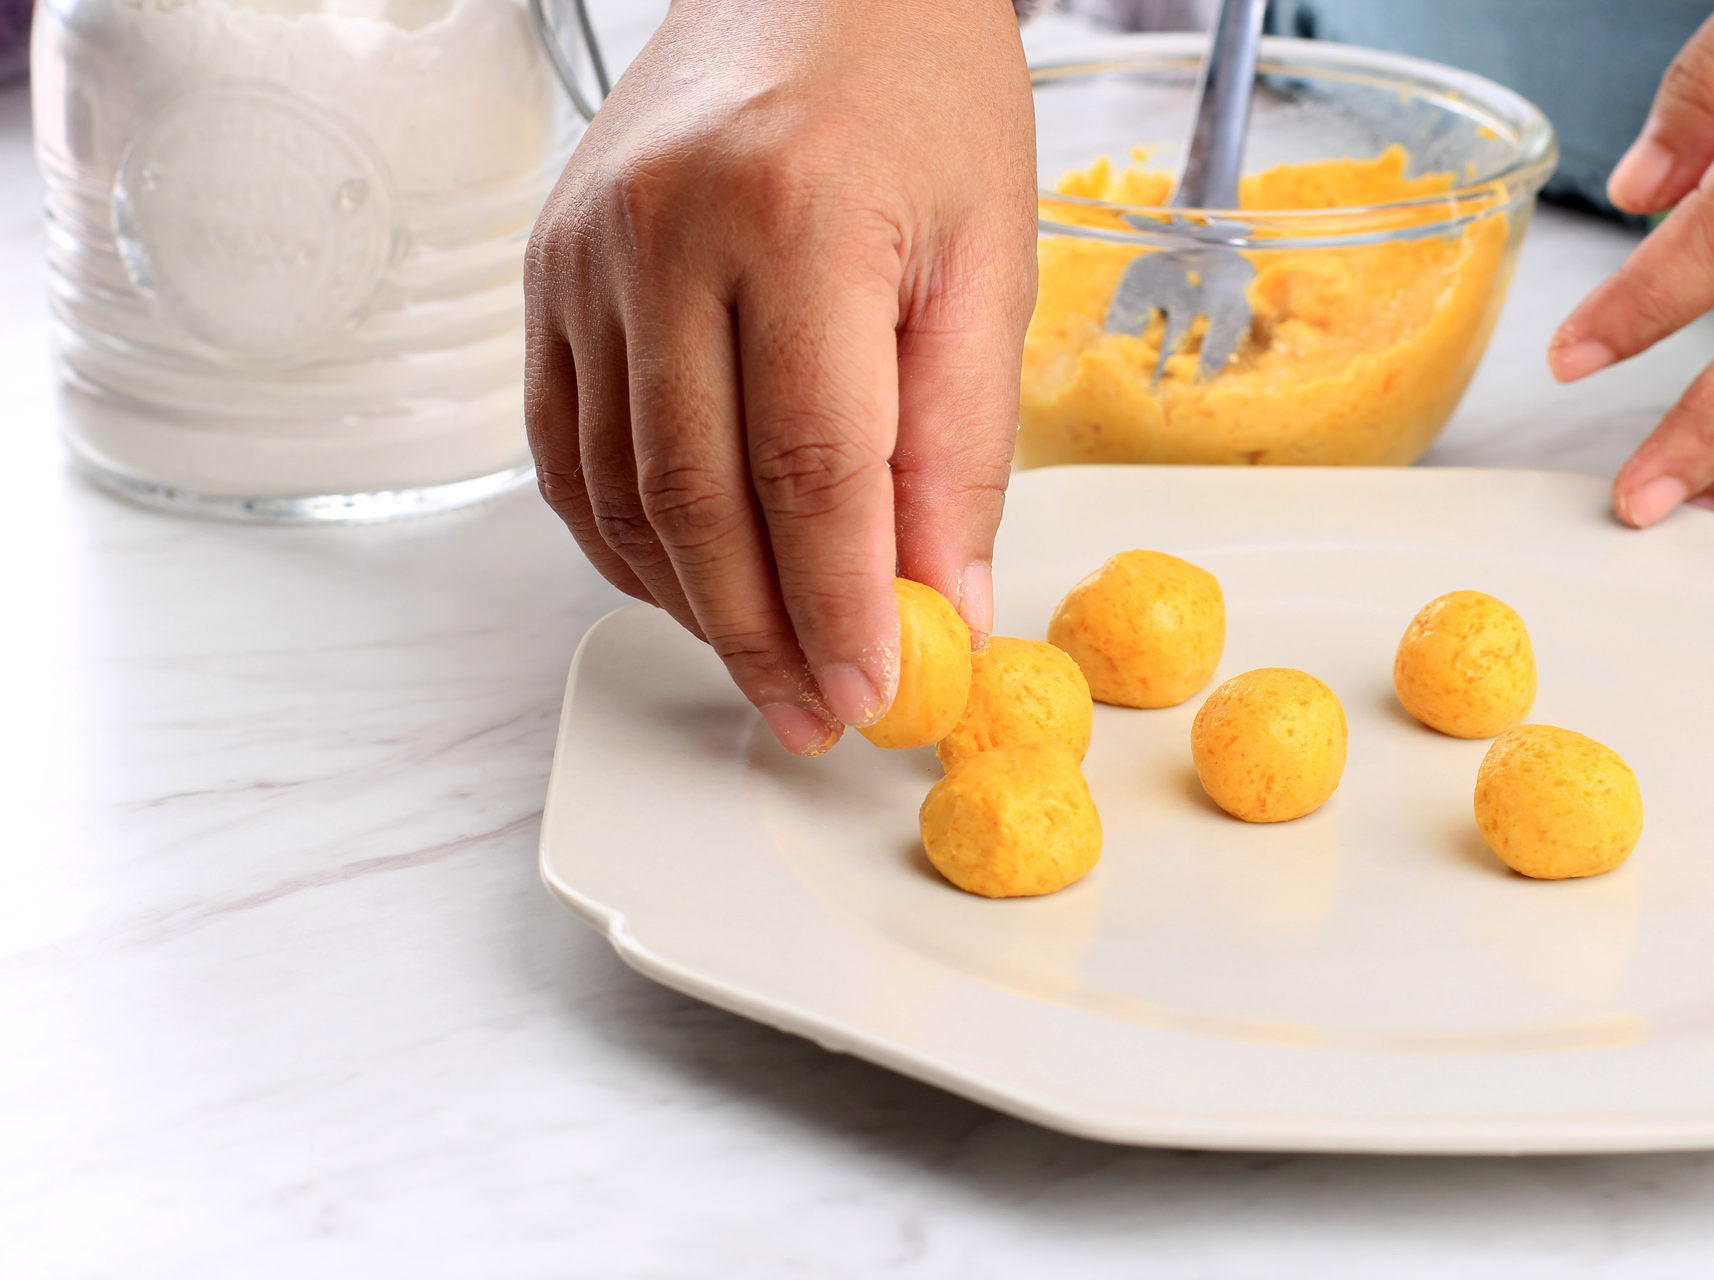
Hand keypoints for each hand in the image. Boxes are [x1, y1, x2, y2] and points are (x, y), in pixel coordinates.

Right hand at [525, 0, 1036, 752]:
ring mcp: (584, 254)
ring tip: (765, 664)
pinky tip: (688, 582)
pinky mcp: (546, 272)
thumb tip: (943, 601)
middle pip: (697, 500)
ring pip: (616, 491)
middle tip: (814, 717)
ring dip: (691, 603)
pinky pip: (565, 447)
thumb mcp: (986, 260)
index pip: (812, 470)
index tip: (876, 692)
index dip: (843, 606)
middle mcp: (663, 235)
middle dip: (762, 637)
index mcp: (794, 218)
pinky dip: (623, 538)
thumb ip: (960, 443)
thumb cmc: (920, 90)